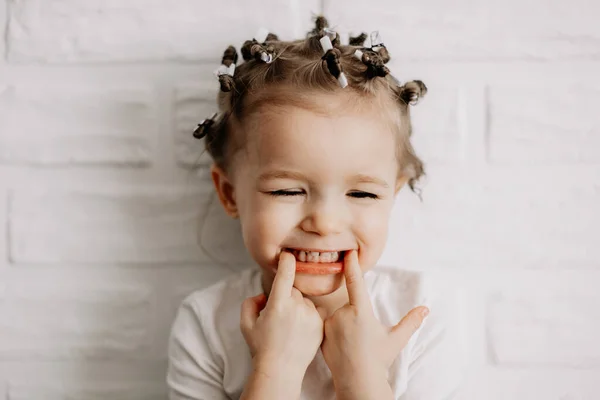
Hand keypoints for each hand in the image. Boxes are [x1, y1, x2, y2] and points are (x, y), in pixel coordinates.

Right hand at [240, 251, 324, 380]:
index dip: (286, 260)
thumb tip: (264, 294)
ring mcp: (311, 315)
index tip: (287, 254)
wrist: (281, 370)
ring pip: (304, 300)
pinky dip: (308, 315)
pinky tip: (300, 330)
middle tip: (278, 316)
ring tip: (290, 327)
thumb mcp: (246, 323)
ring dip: (298, 306)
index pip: (286, 271)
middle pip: (292, 289)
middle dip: (286, 296)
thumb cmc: (261, 347)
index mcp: (278, 303)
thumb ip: (250, 302)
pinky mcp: (321, 323)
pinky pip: (315, 310)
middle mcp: (297, 306)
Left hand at [320, 250, 428, 394]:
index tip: (348, 253)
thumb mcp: (396, 339)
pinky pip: (327, 327)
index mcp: (361, 312)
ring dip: (344, 325)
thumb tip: (425, 309)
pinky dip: (334, 333)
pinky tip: (341, 347)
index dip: (352, 265)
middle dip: (355, 317)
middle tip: (362, 337)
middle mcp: (342, 315)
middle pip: (349, 307)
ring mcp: (329, 325)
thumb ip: (411, 322)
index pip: (356, 282)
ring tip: (352, 344)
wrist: (358, 382)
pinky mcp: (321, 335)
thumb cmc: (378, 360)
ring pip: (337, 317)